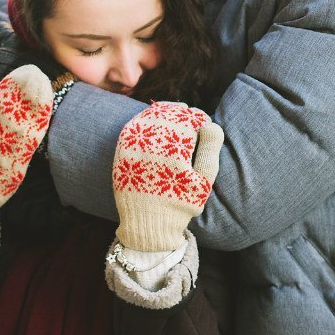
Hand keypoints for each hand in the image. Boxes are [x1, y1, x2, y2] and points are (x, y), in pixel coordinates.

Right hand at [0, 64, 53, 232]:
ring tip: (45, 87)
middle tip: (38, 73)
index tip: (22, 72)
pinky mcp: (17, 169)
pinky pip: (30, 145)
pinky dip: (39, 127)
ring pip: (22, 128)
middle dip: (26, 93)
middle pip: (11, 114)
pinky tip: (47, 112)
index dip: (9, 87)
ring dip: (36, 107)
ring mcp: (4, 157)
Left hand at [111, 102, 223, 251]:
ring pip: (151, 115)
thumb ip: (210, 150)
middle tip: (191, 118)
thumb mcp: (203, 181)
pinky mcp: (122, 149)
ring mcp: (134, 144)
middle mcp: (151, 143)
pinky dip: (148, 120)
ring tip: (176, 119)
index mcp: (174, 150)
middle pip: (169, 113)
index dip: (199, 118)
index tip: (204, 123)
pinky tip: (157, 126)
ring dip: (165, 113)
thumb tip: (211, 125)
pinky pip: (135, 124)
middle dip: (182, 113)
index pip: (189, 118)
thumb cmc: (180, 203)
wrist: (146, 222)